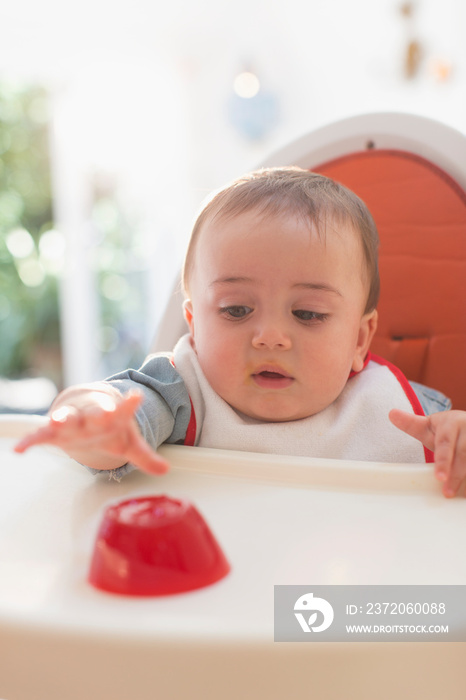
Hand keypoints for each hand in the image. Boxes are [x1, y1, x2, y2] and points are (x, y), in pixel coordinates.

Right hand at [14, 390, 168, 475]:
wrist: (85, 408)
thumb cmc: (108, 426)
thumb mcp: (128, 441)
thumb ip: (145, 456)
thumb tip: (166, 469)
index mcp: (112, 415)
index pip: (124, 409)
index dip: (131, 404)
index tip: (137, 396)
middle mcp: (91, 416)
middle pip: (94, 413)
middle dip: (97, 413)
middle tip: (102, 412)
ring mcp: (72, 421)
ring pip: (66, 418)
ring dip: (62, 419)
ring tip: (56, 420)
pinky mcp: (54, 431)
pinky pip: (40, 435)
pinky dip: (30, 441)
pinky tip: (20, 449)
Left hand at [389, 409, 465, 497]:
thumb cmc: (446, 430)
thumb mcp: (429, 426)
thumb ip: (411, 424)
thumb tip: (391, 413)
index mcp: (451, 422)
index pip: (445, 443)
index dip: (443, 461)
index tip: (439, 477)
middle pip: (463, 454)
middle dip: (456, 474)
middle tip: (446, 492)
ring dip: (465, 477)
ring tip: (454, 493)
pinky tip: (465, 491)